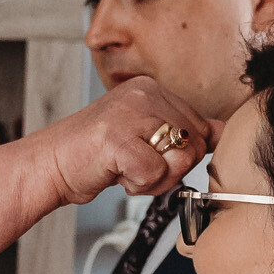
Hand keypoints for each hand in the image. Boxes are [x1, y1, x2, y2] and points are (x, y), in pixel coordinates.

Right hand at [39, 76, 214, 204]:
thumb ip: (182, 131)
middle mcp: (144, 94)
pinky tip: (115, 172)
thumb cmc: (96, 154)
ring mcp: (130, 114)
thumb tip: (224, 131)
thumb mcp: (145, 134)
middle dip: (169, 169)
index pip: (200, 129)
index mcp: (152, 89)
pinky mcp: (117, 138)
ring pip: (179, 160)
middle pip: (194, 146)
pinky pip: (155, 174)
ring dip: (155, 178)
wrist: (49, 165)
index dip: (178, 155)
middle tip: (134, 164)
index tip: (146, 153)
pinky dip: (137, 184)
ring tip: (125, 167)